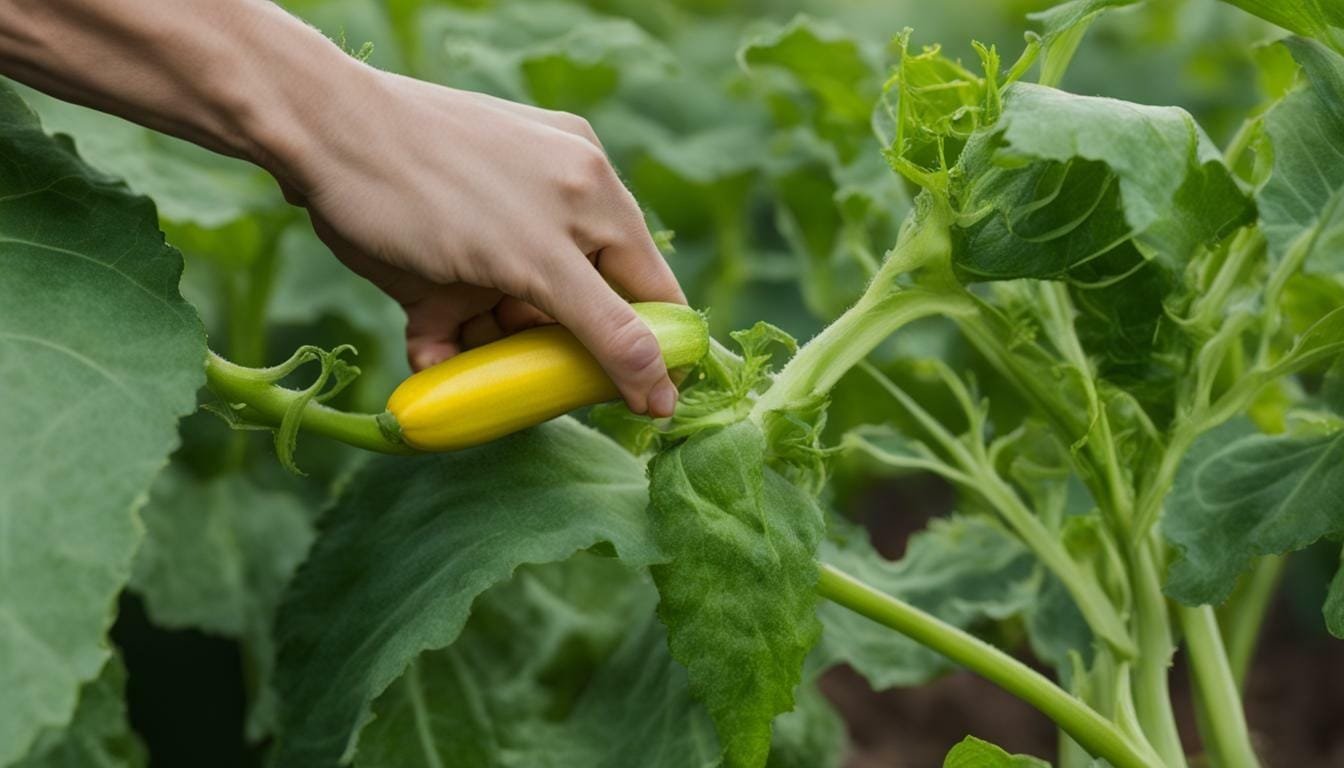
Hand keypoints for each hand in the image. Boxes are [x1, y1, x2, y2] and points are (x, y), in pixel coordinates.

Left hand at [274, 70, 685, 416]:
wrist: (315, 137)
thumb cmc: (431, 187)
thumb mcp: (534, 262)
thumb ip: (606, 329)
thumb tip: (664, 396)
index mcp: (594, 197)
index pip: (648, 291)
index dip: (650, 352)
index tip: (639, 410)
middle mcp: (554, 212)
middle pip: (579, 313)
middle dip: (546, 355)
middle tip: (528, 387)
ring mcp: (496, 234)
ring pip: (515, 323)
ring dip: (488, 355)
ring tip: (456, 355)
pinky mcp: (444, 258)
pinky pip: (463, 317)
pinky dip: (445, 342)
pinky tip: (426, 349)